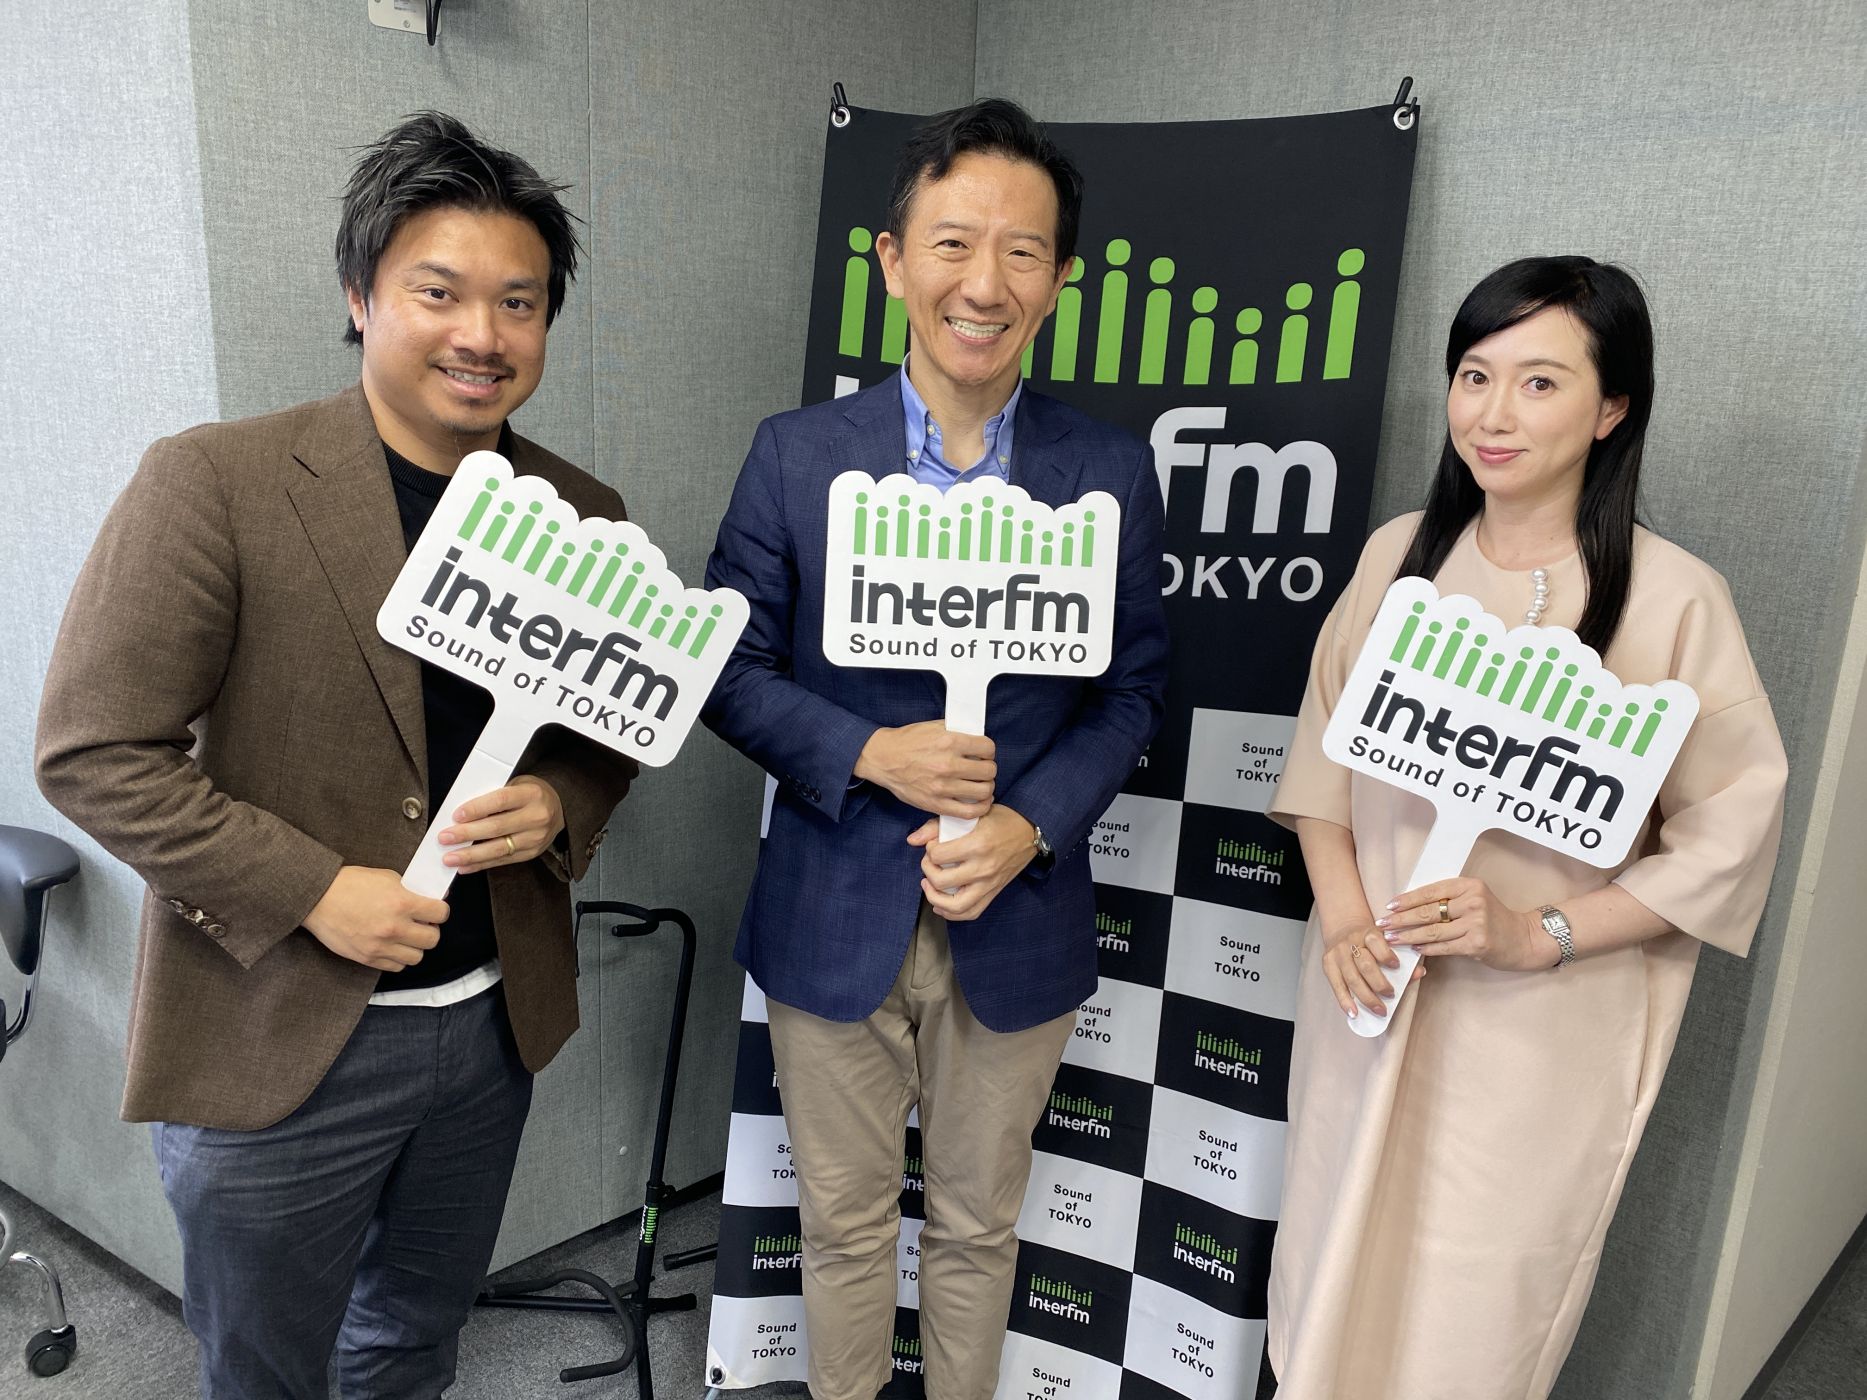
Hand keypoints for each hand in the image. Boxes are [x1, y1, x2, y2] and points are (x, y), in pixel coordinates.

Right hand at [304, 866, 446, 971]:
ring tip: (406, 936)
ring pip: (416, 957)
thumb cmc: (350, 883)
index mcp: (401, 903)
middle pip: (432, 939)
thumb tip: (429, 899)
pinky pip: (396, 967)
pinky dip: (398, 958)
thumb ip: (410, 890)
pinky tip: (392, 946)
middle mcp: (394, 928)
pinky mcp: (367, 958)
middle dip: (430, 930)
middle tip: (421, 923)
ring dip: (415, 946)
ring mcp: (380, 946)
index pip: (440, 913)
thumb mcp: (386, 877)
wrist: (318, 898)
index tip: (434, 909)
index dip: (440, 910)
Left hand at [438, 775, 565, 874]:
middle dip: (467, 834)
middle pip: (497, 827)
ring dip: (471, 855)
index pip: (500, 801)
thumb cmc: (529, 794)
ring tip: (449, 858)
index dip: (477, 808)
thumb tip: (460, 813)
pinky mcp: (531, 853)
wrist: (559, 808)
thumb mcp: (516, 784)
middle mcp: (536, 817)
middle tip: (444, 838)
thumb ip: (493, 796)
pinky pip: (502, 861)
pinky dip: (481, 864)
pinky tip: (464, 866)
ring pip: (498, 848)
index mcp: (531, 794)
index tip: (456, 816)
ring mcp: (535, 838)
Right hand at [854, 721, 995, 818]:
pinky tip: (979, 801)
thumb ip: (958, 732)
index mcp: (949, 741)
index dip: (988, 751)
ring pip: (983, 791)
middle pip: (989, 771)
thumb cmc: (908, 741)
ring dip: (986, 787)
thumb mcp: (934, 727)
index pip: (988, 748)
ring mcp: (942, 786)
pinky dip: (980, 807)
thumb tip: (979, 739)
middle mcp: (948, 764)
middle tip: (982, 769)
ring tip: (980, 784)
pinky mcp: (936, 803)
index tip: (983, 754)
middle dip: (988, 769)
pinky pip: (969, 812)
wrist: (883, 758)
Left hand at [907, 806, 1035, 921]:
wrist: (1031, 832)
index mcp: (977, 845)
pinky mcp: (994, 892)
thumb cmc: (1001, 820)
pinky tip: (940, 905)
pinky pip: (971, 912)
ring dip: (935, 899)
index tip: (933, 844)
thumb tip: (912, 840)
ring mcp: (989, 883)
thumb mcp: (971, 815)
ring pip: (956, 906)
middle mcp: (983, 867)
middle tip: (929, 863)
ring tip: (929, 886)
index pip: (938, 855)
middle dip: (928, 872)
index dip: (929, 850)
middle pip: (942, 881)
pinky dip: (952, 914)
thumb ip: (938, 825)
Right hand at [1321, 922, 1424, 1019]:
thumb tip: (1420, 972)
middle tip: (1391, 995)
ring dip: (1367, 997)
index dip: (1386, 955)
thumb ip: (1403, 955)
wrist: (1343, 927)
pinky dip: (1345, 1001)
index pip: (1376, 942)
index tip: (1396, 966)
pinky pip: (1337, 986)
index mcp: (1367, 932)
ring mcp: (1338, 954)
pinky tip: (1353, 1013)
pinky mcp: (1328, 964)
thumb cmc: (1369, 938)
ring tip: (1379, 1009)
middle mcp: (1350, 942)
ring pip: (1352, 978)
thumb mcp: (1385, 939)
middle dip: (1379, 983)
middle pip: (1365, 965)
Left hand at [1377, 878, 1557, 971]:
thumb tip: (1409, 906)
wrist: (1523, 938)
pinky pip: (1444, 947)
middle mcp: (1473, 901)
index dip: (1407, 899)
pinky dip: (1426, 949)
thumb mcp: (1473, 899)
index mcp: (1468, 885)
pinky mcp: (1477, 943)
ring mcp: (1476, 923)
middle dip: (1401, 919)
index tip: (1389, 906)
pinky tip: (1414, 949)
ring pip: (1433, 931)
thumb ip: (1448, 899)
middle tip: (1383, 924)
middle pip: (1428, 911)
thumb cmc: (1492, 918)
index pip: (1430, 891)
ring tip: (1392, 939)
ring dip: (1408, 936)